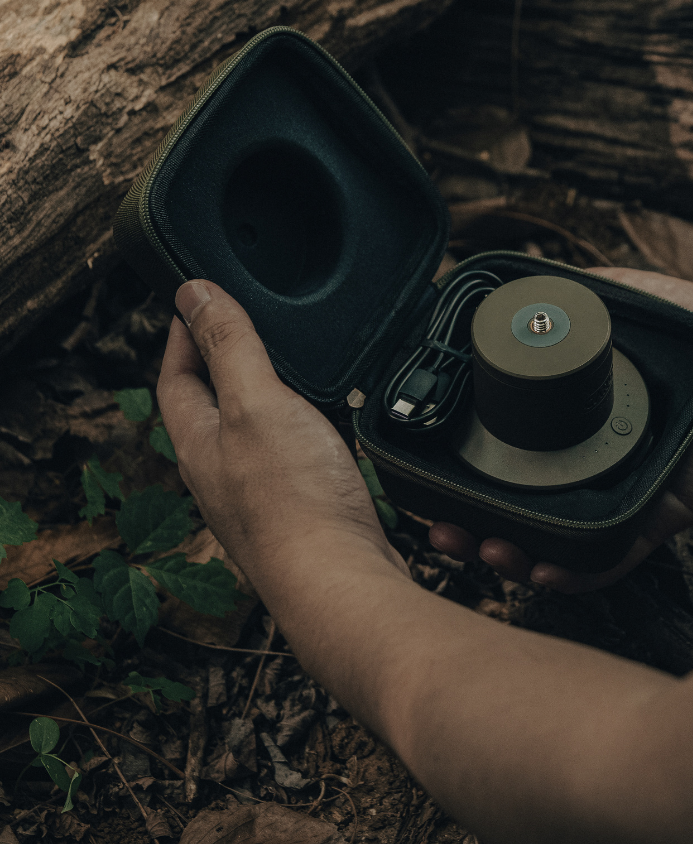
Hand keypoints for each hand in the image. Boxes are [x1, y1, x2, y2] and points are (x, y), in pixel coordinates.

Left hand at [157, 280, 406, 581]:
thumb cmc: (294, 501)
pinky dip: (302, 426)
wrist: (339, 578)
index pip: (175, 376)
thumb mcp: (256, 402)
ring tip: (286, 366)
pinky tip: (327, 423)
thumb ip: (228, 345)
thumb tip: (194, 292)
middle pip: (210, 405)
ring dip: (264, 395)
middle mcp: (222, 470)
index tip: (196, 299)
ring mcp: (260, 492)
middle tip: (239, 326)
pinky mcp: (300, 506)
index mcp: (199, 442)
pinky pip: (290, 453)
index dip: (184, 334)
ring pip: (253, 430)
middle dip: (220, 363)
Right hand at [431, 267, 692, 591]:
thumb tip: (504, 292)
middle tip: (442, 530)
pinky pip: (612, 556)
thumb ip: (564, 301)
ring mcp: (623, 498)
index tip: (431, 482)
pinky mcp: (658, 517)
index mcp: (574, 427)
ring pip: (555, 546)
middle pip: (520, 514)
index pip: (508, 464)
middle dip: (473, 530)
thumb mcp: (616, 301)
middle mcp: (591, 468)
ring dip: (512, 556)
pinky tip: (540, 565)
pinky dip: (575, 569)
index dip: (465, 480)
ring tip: (480, 547)